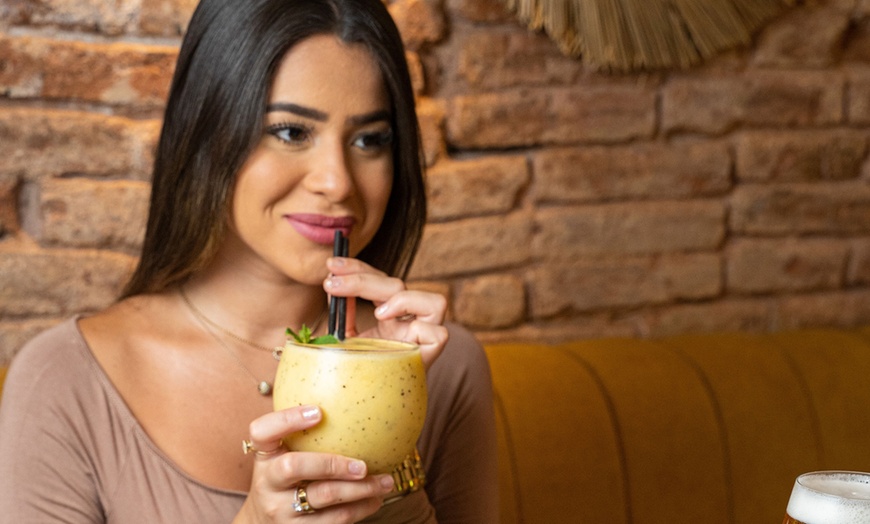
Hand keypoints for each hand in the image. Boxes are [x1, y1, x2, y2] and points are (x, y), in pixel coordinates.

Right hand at [235, 406, 394, 522]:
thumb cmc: (284, 479)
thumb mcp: (283, 455)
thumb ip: (303, 433)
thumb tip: (351, 394)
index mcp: (264, 456)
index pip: (263, 431)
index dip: (287, 419)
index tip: (318, 411)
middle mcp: (268, 483)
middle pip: (294, 466)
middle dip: (333, 462)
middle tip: (363, 464)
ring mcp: (281, 510)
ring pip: (324, 497)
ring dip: (361, 489)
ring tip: (386, 481)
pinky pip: (335, 521)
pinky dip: (361, 508)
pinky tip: (376, 499)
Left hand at [323, 257, 448, 367]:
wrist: (358, 417)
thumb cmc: (349, 376)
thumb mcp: (340, 341)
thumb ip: (341, 315)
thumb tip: (332, 286)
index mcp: (391, 317)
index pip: (380, 280)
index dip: (358, 268)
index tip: (330, 267)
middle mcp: (409, 325)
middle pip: (399, 286)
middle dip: (364, 278)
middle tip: (331, 282)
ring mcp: (422, 340)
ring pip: (436, 302)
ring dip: (402, 298)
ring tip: (374, 310)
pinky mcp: (427, 359)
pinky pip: (440, 335)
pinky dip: (419, 327)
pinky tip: (385, 322)